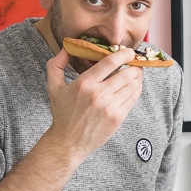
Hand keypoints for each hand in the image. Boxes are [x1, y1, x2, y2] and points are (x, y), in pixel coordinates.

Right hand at [45, 47, 142, 163]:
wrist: (69, 141)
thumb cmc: (63, 114)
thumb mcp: (53, 87)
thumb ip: (56, 65)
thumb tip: (66, 48)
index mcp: (84, 83)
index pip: (110, 63)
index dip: (123, 54)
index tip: (128, 51)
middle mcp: (99, 94)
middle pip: (126, 73)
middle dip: (134, 66)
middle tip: (136, 63)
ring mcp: (110, 107)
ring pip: (132, 86)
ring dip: (137, 77)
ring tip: (137, 73)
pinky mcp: (117, 118)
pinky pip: (133, 99)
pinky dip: (137, 90)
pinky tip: (135, 86)